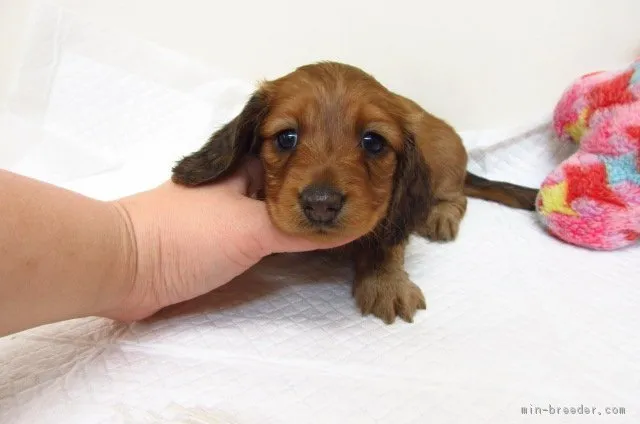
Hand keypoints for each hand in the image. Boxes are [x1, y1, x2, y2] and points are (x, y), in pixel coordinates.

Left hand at [108, 159, 353, 320]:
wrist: (123, 268)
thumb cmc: (187, 235)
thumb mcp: (250, 229)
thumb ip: (298, 231)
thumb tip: (347, 227)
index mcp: (242, 167)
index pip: (294, 156)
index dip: (325, 162)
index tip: (359, 173)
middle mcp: (236, 186)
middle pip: (287, 185)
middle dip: (316, 195)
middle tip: (357, 205)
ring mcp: (225, 216)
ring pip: (273, 212)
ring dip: (299, 220)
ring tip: (338, 227)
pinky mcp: (216, 246)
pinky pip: (259, 239)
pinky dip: (281, 244)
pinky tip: (302, 251)